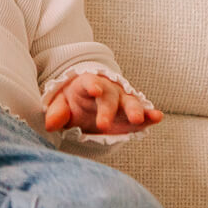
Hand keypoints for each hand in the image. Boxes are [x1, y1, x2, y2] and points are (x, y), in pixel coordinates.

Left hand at [43, 72, 161, 135]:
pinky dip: (150, 115)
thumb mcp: (61, 104)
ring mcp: (122, 101)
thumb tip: (50, 124)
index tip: (94, 90)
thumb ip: (57, 112)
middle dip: (108, 110)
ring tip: (139, 119)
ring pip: (130, 103)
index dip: (92, 85)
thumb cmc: (73, 102)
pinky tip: (158, 117)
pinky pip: (143, 113)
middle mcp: (108, 91)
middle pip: (110, 97)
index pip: (89, 82)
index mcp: (87, 84)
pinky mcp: (132, 114)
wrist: (87, 103)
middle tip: (103, 124)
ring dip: (135, 110)